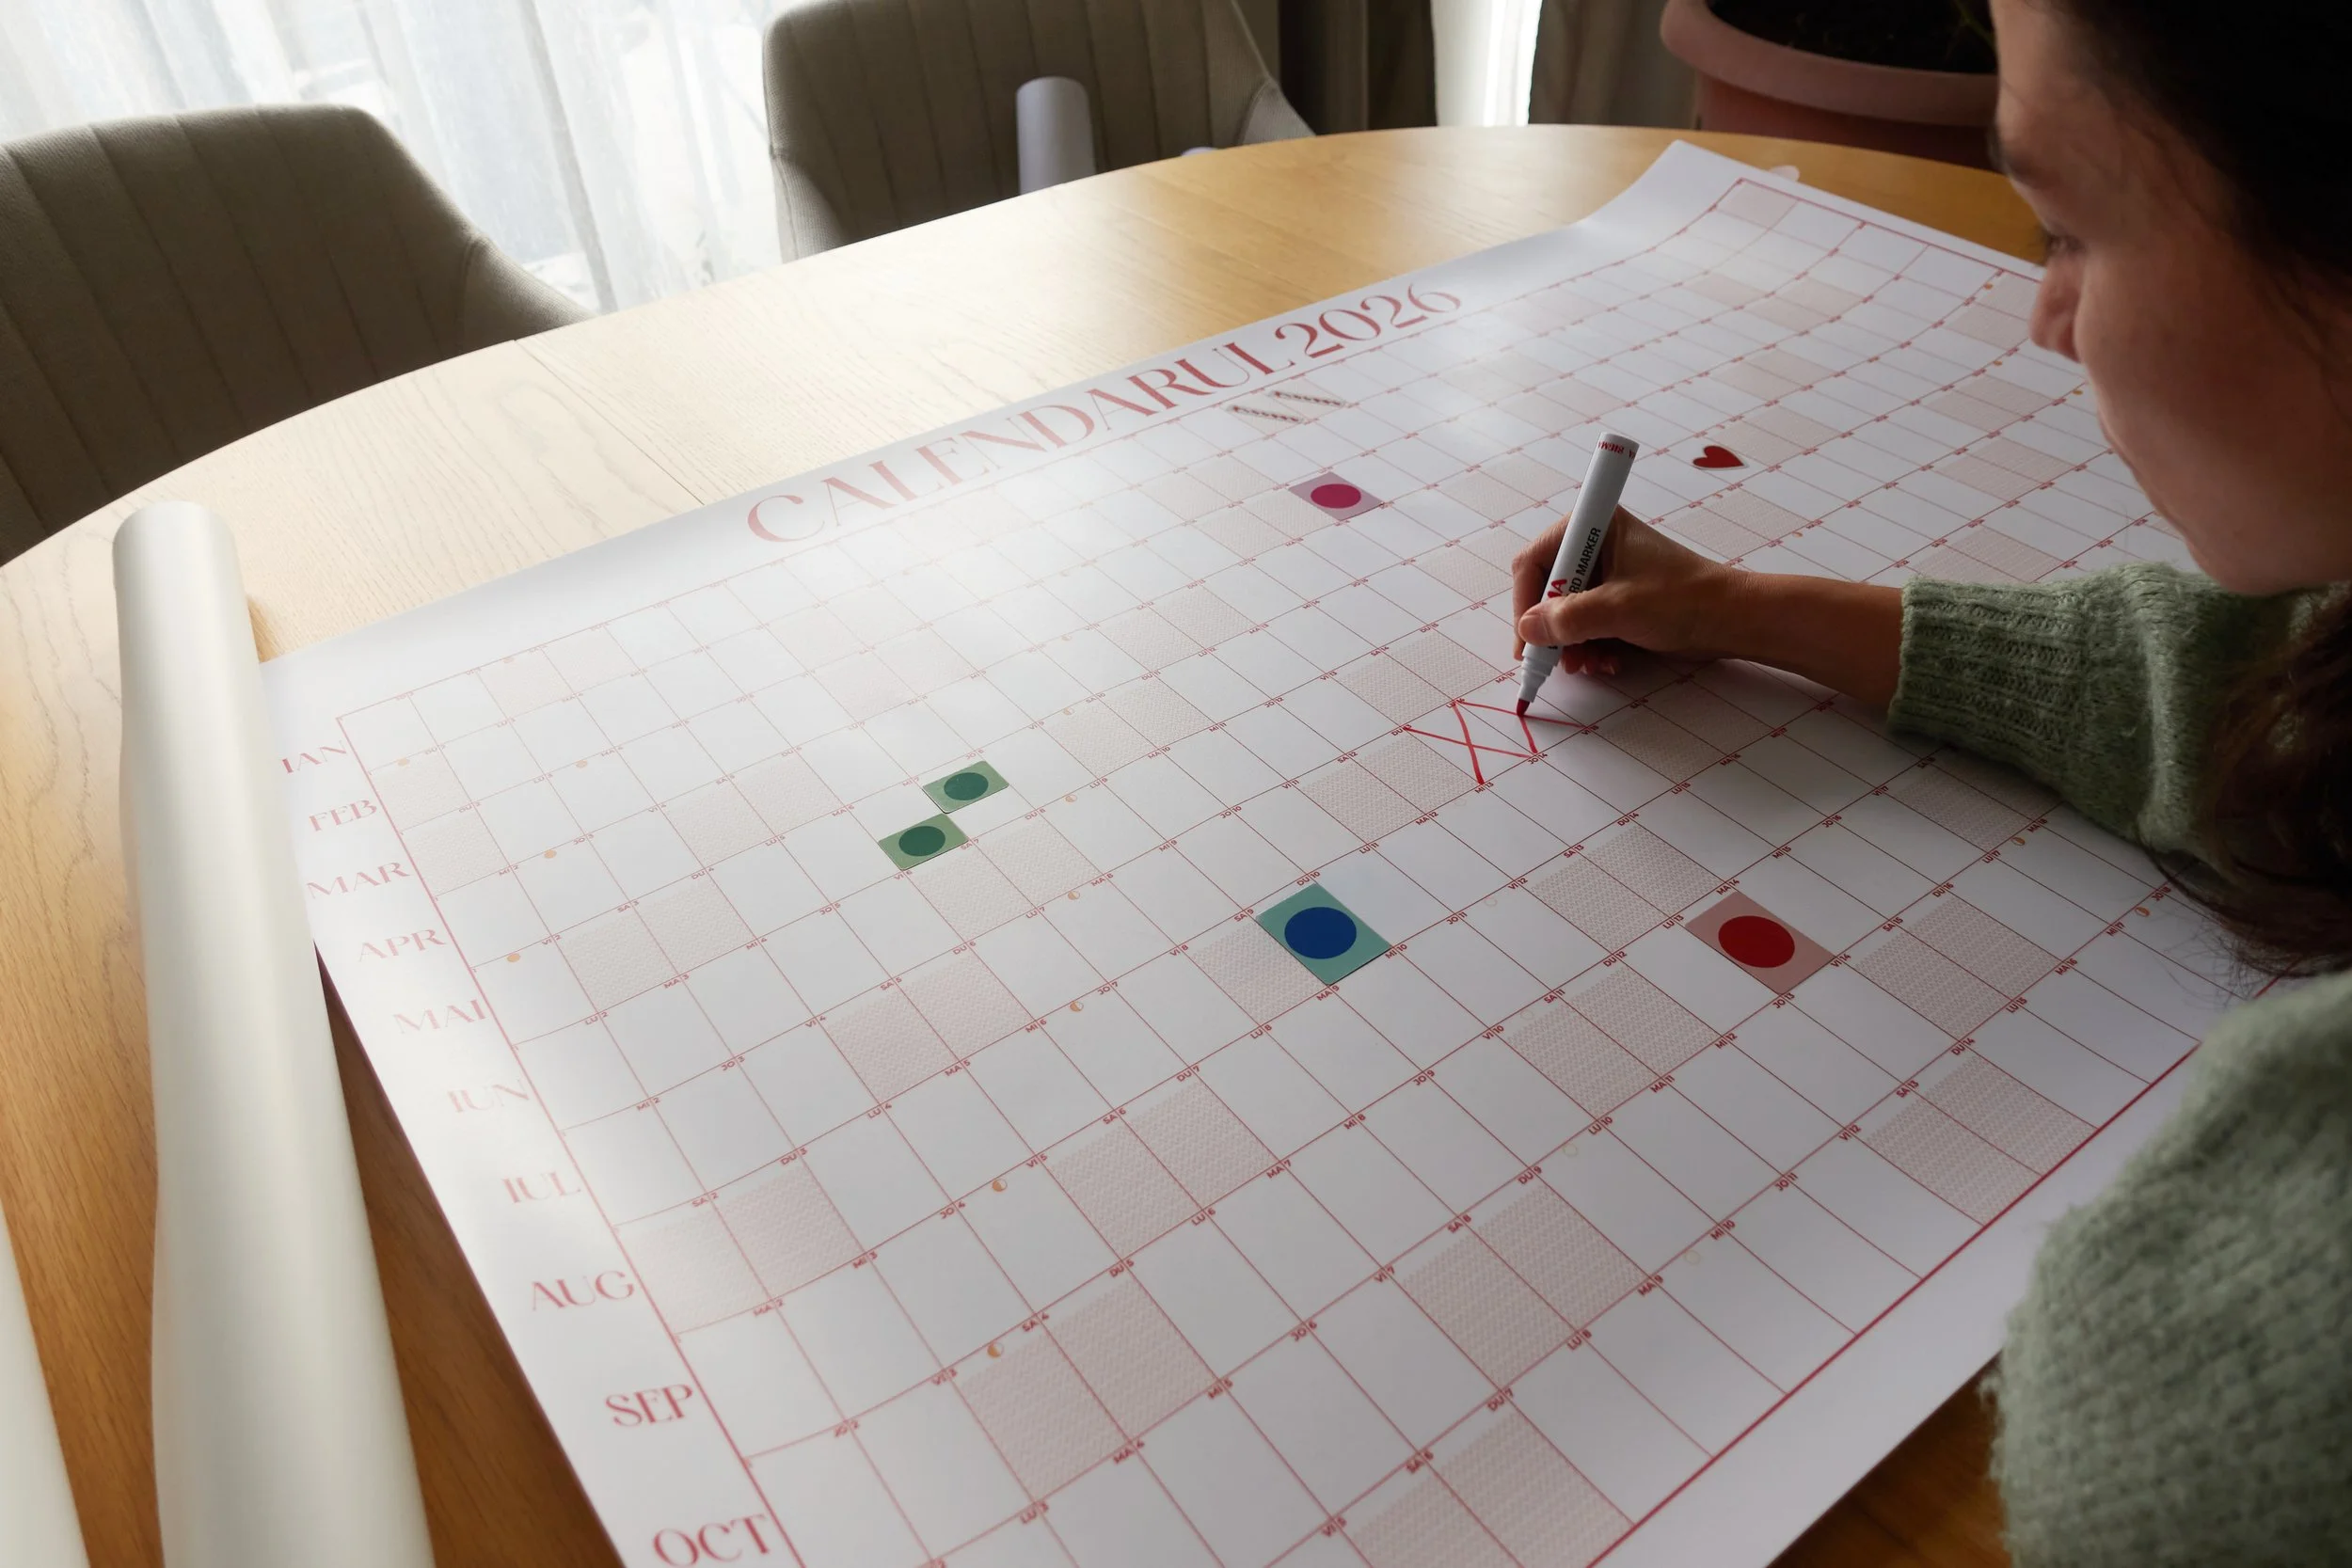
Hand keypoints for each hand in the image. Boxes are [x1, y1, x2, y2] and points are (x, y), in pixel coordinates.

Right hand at [1510, 509, 1741, 676]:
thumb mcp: (1618, 609)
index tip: (1528, 639)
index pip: (1536, 561)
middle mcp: (1596, 545)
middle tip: (1557, 660)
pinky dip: (1590, 646)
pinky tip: (1607, 661)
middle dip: (1552, 629)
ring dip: (1572, 644)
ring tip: (1589, 665)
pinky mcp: (1617, 599)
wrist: (1731, 620)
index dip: (1526, 601)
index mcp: (1595, 527)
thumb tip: (1528, 630)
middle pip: (1547, 589)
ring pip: (1565, 612)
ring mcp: (1607, 574)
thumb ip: (1568, 619)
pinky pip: (1586, 624)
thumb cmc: (1682, 599)